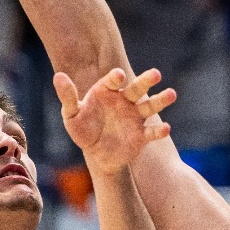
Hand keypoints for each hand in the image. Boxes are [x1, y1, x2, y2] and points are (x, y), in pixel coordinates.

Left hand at [55, 68, 174, 175]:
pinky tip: (165, 128)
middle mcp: (125, 101)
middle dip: (147, 80)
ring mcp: (135, 117)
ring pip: (150, 106)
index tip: (119, 76)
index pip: (113, 80)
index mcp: (108, 92)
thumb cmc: (83, 130)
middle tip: (156, 74)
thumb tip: (58, 76)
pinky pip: (152, 132)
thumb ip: (67, 97)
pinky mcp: (142, 135)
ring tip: (171, 94)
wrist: (97, 155)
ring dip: (161, 100)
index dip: (116, 77)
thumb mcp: (71, 114)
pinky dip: (159, 131)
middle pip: (137, 88)